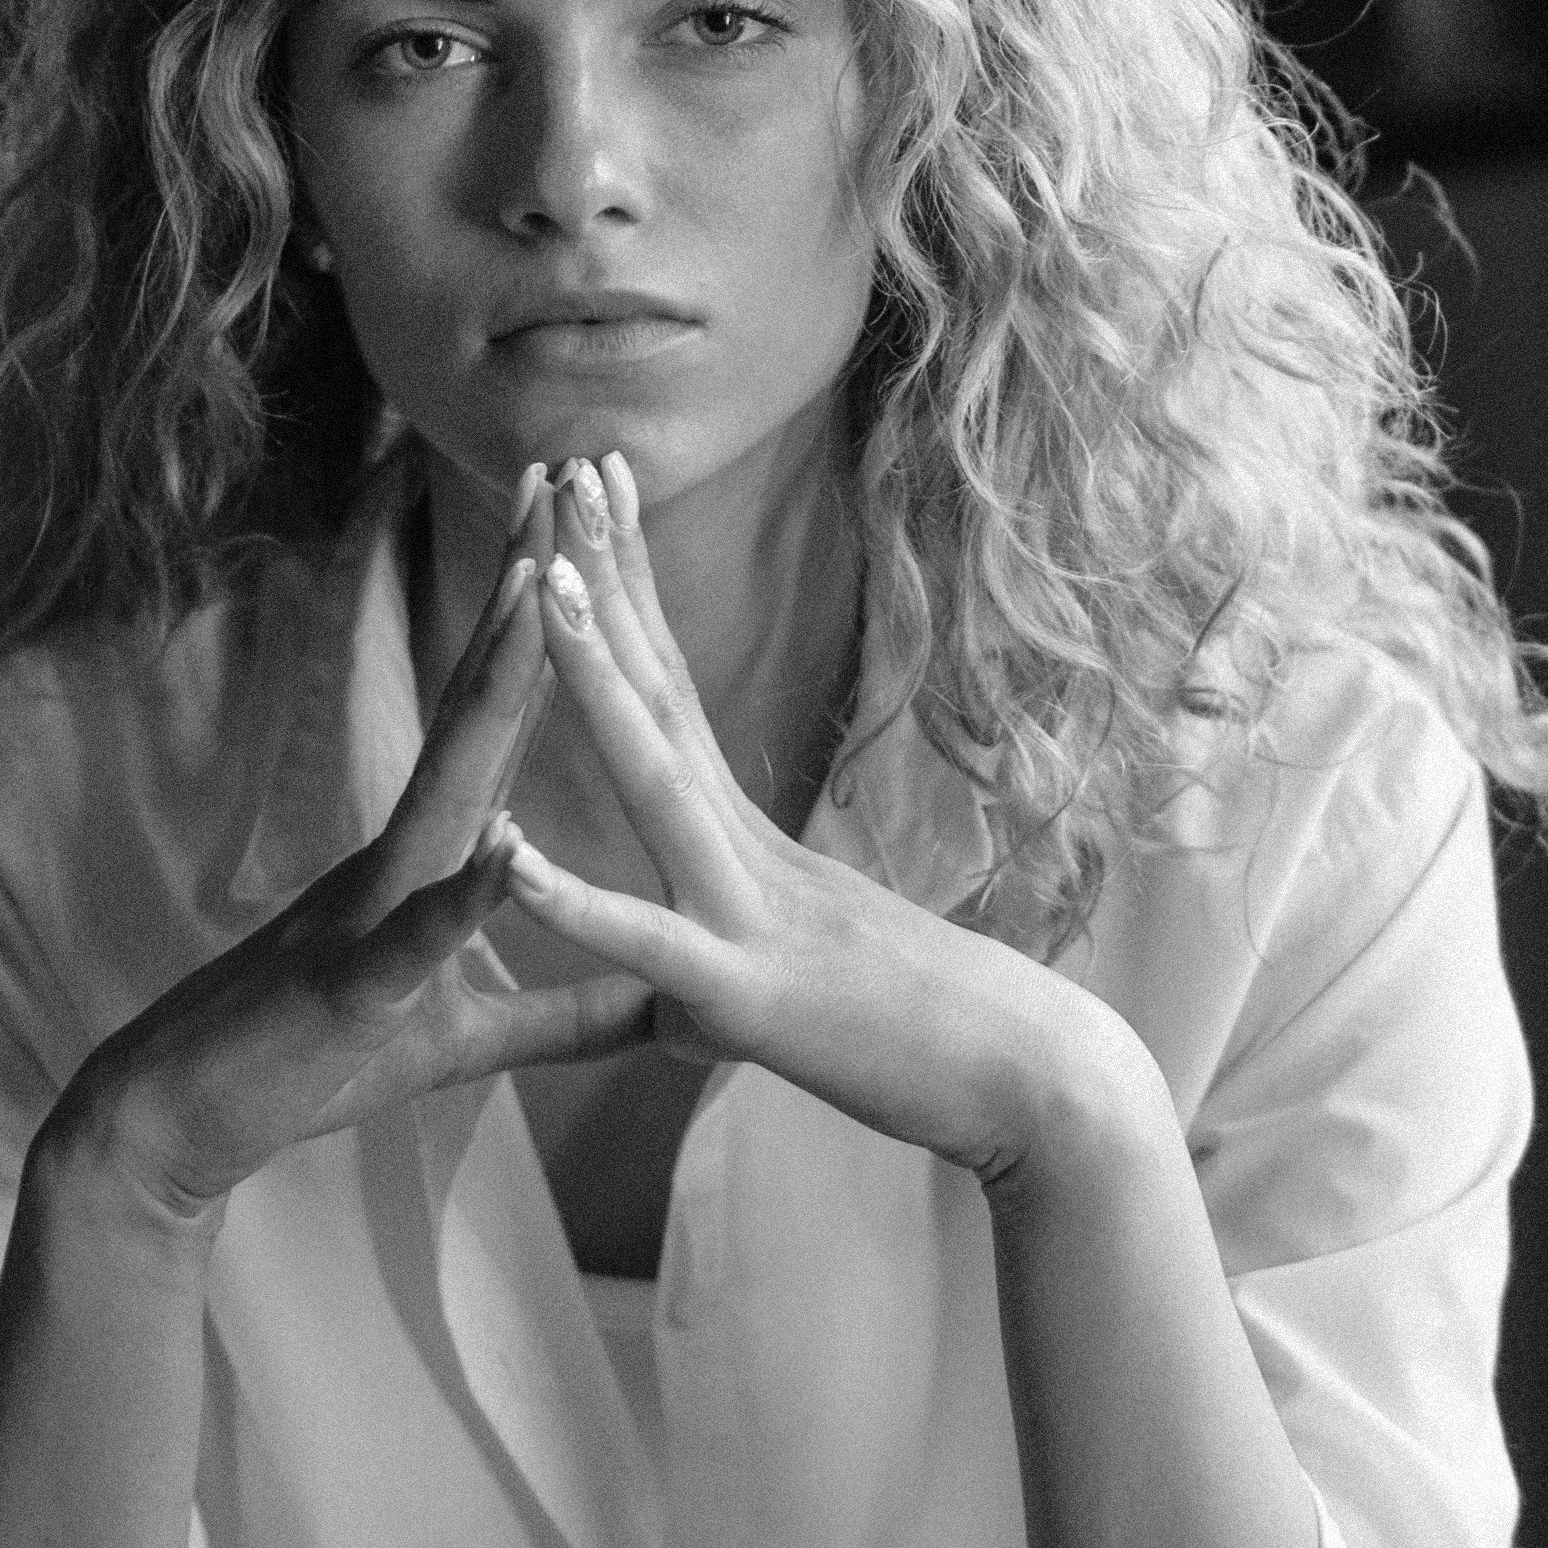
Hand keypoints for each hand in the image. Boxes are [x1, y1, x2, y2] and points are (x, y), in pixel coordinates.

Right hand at [44, 483, 648, 1222]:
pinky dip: (462, 895)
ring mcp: (370, 912)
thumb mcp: (467, 1043)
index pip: (499, 725)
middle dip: (523, 601)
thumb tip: (662, 1005)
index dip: (547, 632)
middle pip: (474, 712)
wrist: (180, 1123)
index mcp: (430, 858)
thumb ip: (567, 1020)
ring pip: (445, 789)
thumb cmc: (313, 1065)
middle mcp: (400, 858)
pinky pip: (412, 936)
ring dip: (494, 694)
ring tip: (542, 596)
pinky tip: (507, 847)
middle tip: (556, 480)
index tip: (582, 531)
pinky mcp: (351, 987)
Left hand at [496, 456, 1141, 1182]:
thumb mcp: (796, 998)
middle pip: (660, 693)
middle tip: (562, 457)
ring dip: (592, 676)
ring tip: (538, 577)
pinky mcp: (750, 1000)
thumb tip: (674, 1005)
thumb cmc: (933, 1044)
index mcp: (751, 845)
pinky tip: (509, 856)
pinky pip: (649, 945)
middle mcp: (746, 853)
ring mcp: (750, 915)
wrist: (1038, 1090)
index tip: (592, 494)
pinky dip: (576, 902)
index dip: (624, 594)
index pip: (674, 694)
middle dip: (603, 575)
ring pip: (653, 778)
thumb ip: (718, 987)